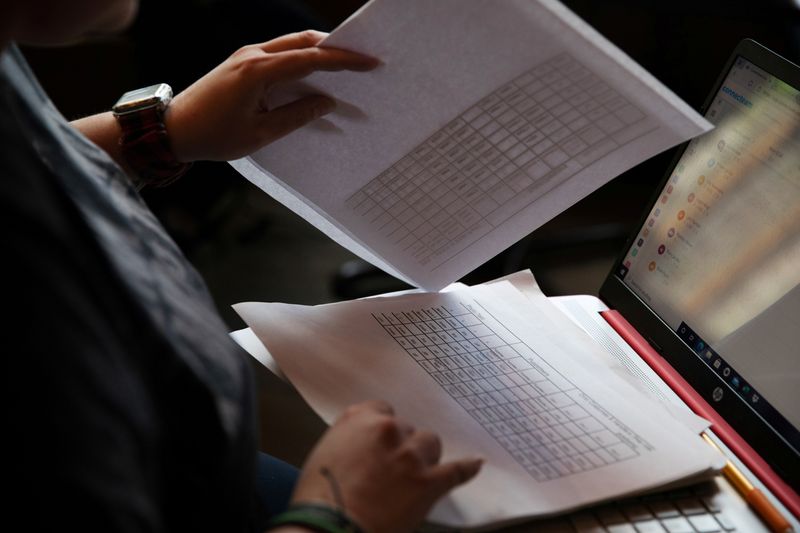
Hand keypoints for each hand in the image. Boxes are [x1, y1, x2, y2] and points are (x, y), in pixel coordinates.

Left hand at [165, 30, 378, 162]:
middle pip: (303, 40)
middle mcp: (253, 55)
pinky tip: (314, 73)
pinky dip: (302, 59)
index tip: (369, 62)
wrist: (172, 128)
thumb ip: (297, 116)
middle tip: (363, 57)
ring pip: (291, 43)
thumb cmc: (213, 136)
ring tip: (345, 64)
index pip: (311, 59)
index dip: (343, 60)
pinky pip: (279, 54)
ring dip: (319, 50)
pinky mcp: (242, 62)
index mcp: (258, 72)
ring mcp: (246, 56)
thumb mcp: (261, 134)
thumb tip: (326, 102)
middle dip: (336, 46)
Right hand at [291, 400, 482, 532]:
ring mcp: (409, 455)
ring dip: (424, 457)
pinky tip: (476, 464)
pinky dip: (467, 468)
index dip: (383, 430)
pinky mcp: (427, 482)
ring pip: (430, 443)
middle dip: (402, 445)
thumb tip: (363, 448)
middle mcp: (387, 429)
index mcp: (358, 419)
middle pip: (407, 428)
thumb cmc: (317, 498)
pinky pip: (456, 470)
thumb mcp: (324, 454)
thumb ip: (350, 440)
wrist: (329, 527)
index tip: (382, 443)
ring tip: (413, 477)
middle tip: (391, 470)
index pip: (382, 409)